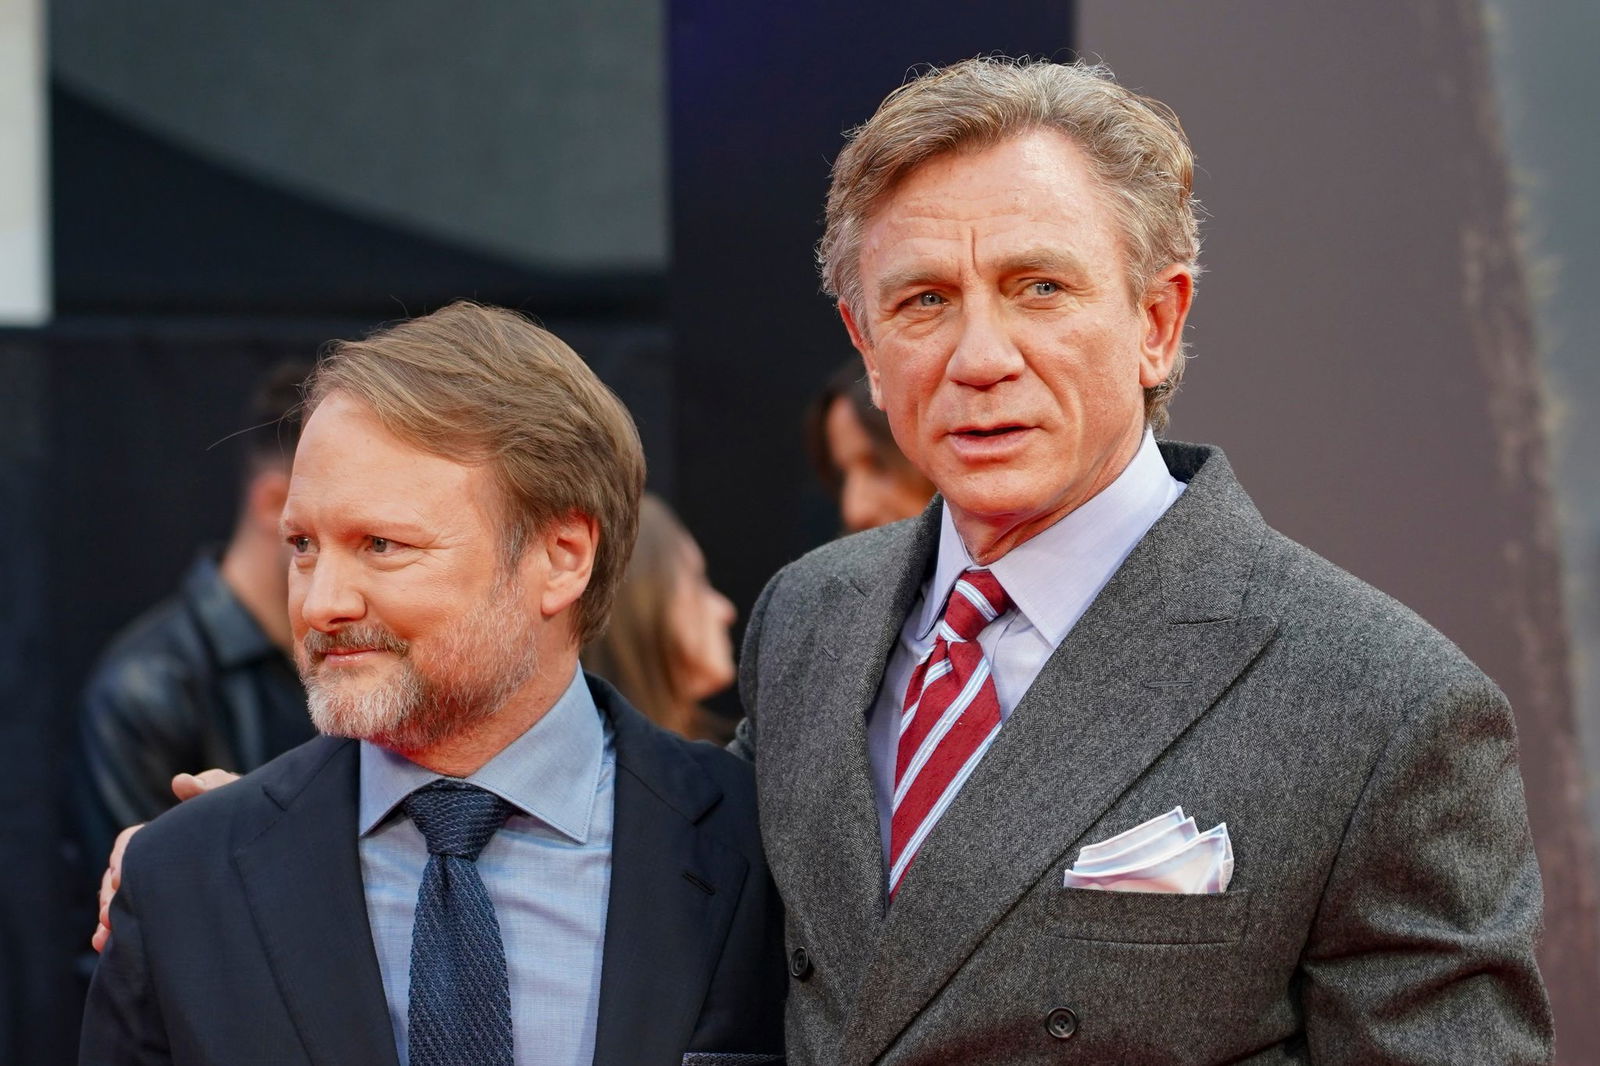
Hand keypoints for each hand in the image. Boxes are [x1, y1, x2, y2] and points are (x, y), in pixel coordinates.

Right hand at [90, 768, 241, 951]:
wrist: (285, 851)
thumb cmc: (257, 820)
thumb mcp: (239, 800)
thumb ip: (215, 786)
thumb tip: (181, 782)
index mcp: (169, 834)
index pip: (130, 843)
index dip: (122, 858)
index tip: (122, 879)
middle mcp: (160, 862)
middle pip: (118, 877)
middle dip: (109, 896)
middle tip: (110, 915)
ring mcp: (164, 888)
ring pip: (123, 903)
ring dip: (110, 918)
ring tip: (106, 937)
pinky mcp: (172, 913)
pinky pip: (139, 924)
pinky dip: (117, 933)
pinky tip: (107, 944)